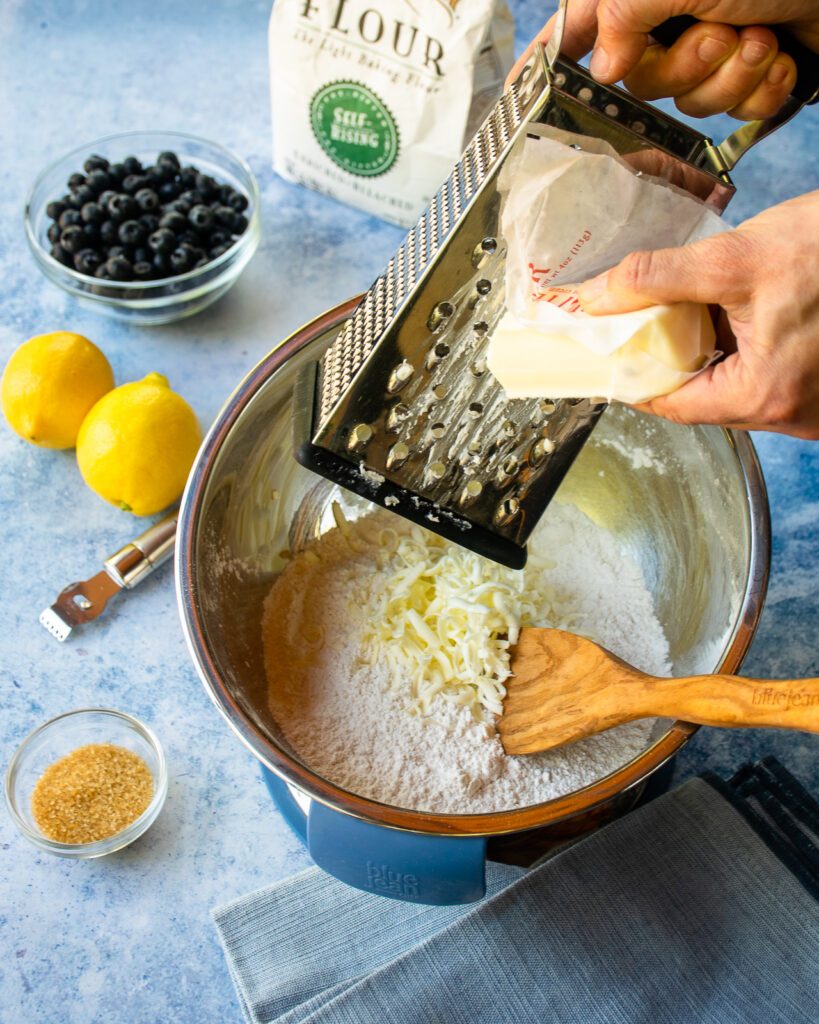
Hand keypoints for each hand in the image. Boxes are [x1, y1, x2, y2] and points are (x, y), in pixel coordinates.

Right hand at [508, 1, 818, 119]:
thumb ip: (621, 19)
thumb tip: (601, 72)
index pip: (570, 34)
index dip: (539, 68)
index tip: (511, 101)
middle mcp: (662, 21)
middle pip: (634, 84)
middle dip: (684, 69)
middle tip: (717, 34)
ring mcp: (701, 48)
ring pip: (684, 103)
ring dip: (729, 78)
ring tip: (759, 38)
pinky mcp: (738, 74)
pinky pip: (727, 112)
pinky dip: (758, 90)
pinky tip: (778, 59)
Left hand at [575, 192, 818, 438]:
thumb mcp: (735, 257)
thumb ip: (658, 279)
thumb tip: (599, 296)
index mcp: (764, 395)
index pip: (671, 404)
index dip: (633, 374)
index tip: (609, 351)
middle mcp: (791, 413)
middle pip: (701, 397)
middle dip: (672, 358)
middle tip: (647, 320)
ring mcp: (812, 406)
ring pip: (734, 386)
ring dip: (710, 352)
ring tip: (697, 309)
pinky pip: (766, 377)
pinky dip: (744, 350)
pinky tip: (739, 314)